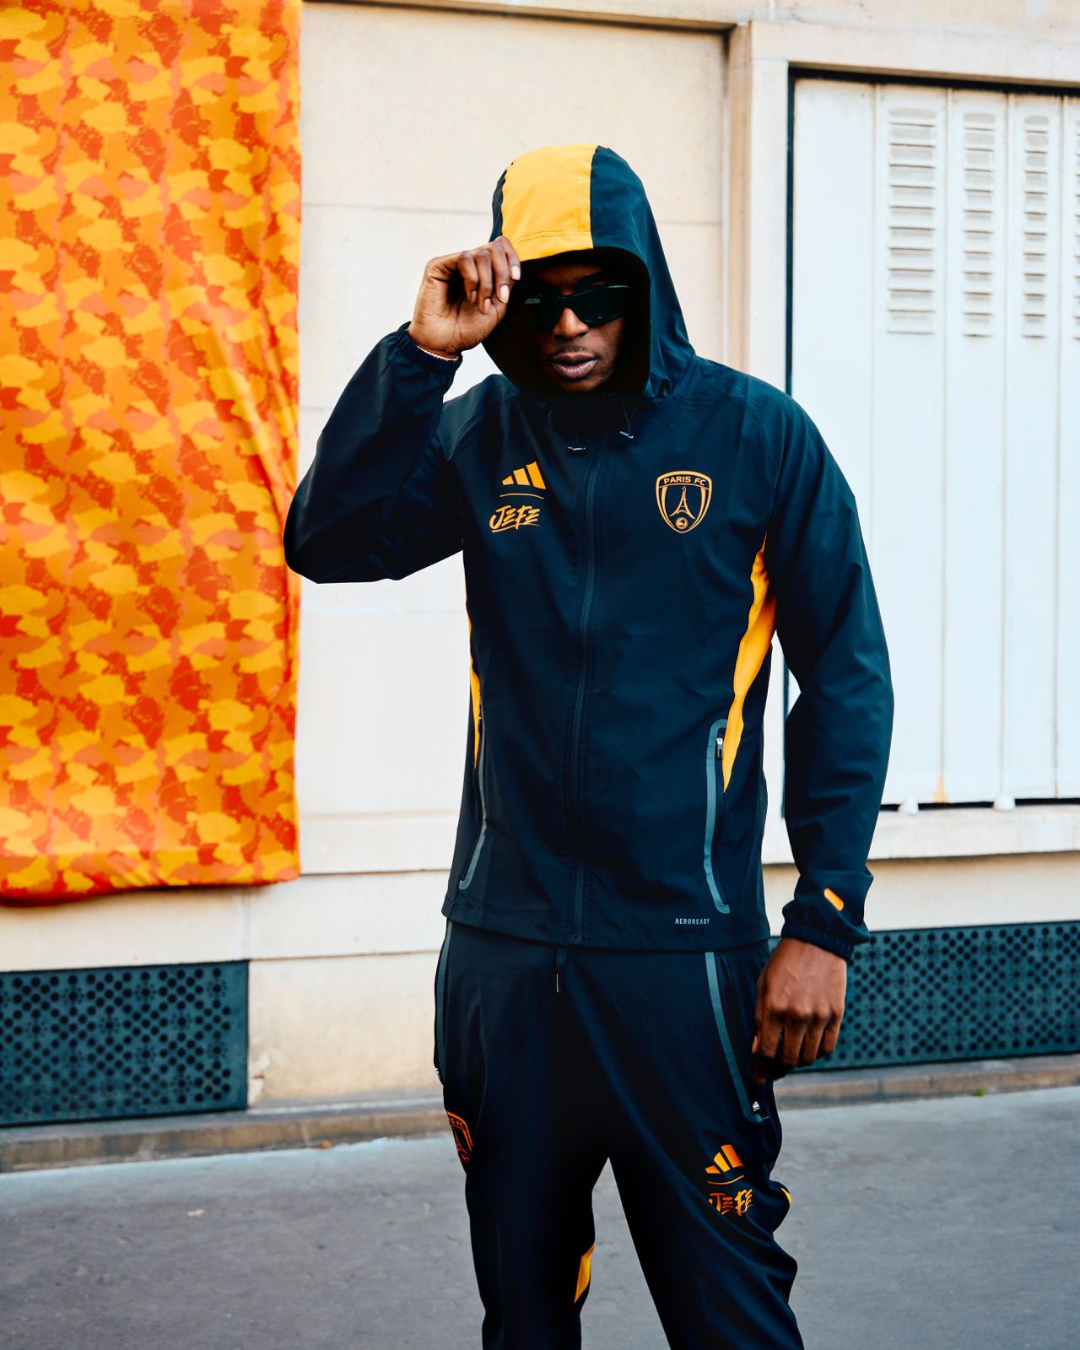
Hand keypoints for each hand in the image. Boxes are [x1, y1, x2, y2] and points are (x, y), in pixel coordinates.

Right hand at [407, 235, 520, 359]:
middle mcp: (468, 266)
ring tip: (480, 303)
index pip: (499, 248)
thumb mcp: (496, 308)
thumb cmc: (467, 330)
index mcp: (481, 273)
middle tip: (500, 296)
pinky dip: (472, 278)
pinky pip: (464, 258)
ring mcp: (453, 264)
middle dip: (502, 272)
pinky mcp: (438, 265)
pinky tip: (470, 296)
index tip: (516, 278)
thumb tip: (513, 265)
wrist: (445, 344)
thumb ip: (506, 285)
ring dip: (487, 282)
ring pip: (481, 254)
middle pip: (493, 247)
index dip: (512, 258)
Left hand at [751, 937, 845, 1081]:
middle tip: (772, 1072)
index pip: (767, 1051)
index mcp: (775, 1007)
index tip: (759, 1075)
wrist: (817, 941)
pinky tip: (808, 1047)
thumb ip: (760, 1018)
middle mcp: (797, 1016)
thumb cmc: (785, 961)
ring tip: (789, 1058)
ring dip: (797, 1062)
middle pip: (788, 1059)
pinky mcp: (836, 1015)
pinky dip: (817, 1053)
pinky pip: (827, 1047)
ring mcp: (819, 1017)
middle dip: (777, 1070)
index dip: (762, 1067)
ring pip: (809, 1057)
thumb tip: (757, 1049)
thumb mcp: (764, 985)